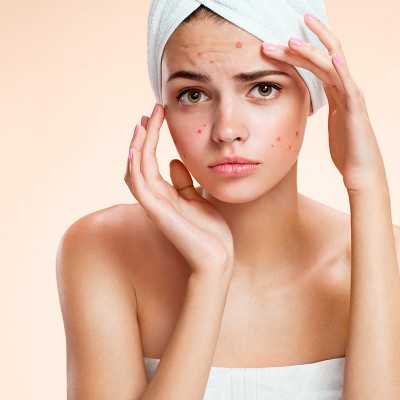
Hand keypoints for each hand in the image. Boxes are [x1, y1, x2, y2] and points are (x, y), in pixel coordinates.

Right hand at [125, 105, 233, 274]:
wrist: (218, 257)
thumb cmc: (210, 231)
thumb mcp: (197, 198)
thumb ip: (183, 182)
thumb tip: (174, 161)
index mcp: (164, 193)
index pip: (150, 159)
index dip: (151, 137)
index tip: (158, 114)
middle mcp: (155, 197)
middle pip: (140, 160)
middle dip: (144, 135)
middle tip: (151, 111)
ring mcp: (154, 204)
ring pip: (136, 169)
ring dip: (138, 145)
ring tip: (143, 122)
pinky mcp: (158, 212)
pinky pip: (140, 186)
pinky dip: (136, 167)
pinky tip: (137, 149)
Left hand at [262, 13, 387, 192]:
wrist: (361, 171)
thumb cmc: (346, 150)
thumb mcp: (330, 122)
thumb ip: (321, 107)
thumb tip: (304, 101)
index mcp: (336, 92)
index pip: (315, 65)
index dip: (297, 53)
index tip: (275, 46)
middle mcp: (345, 89)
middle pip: (322, 58)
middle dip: (299, 46)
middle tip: (275, 38)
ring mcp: (353, 97)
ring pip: (332, 66)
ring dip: (313, 52)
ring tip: (292, 41)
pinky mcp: (357, 110)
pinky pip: (349, 86)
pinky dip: (342, 70)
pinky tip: (332, 57)